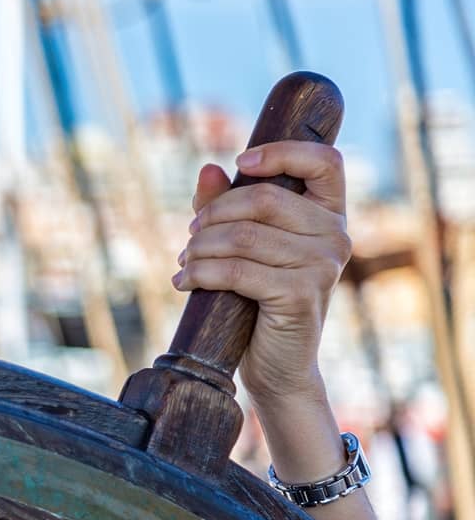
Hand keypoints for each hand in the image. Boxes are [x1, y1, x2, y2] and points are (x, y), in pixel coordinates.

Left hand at [172, 141, 351, 403]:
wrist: (276, 366)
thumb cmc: (257, 302)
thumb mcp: (245, 249)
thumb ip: (228, 207)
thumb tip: (209, 169)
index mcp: (329, 216)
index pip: (325, 162)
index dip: (282, 152)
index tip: (241, 161)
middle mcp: (335, 236)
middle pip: (264, 199)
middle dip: (213, 215)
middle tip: (189, 238)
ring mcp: (323, 266)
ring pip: (244, 236)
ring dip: (200, 248)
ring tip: (184, 263)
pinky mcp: (301, 294)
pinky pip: (237, 270)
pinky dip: (200, 273)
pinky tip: (183, 282)